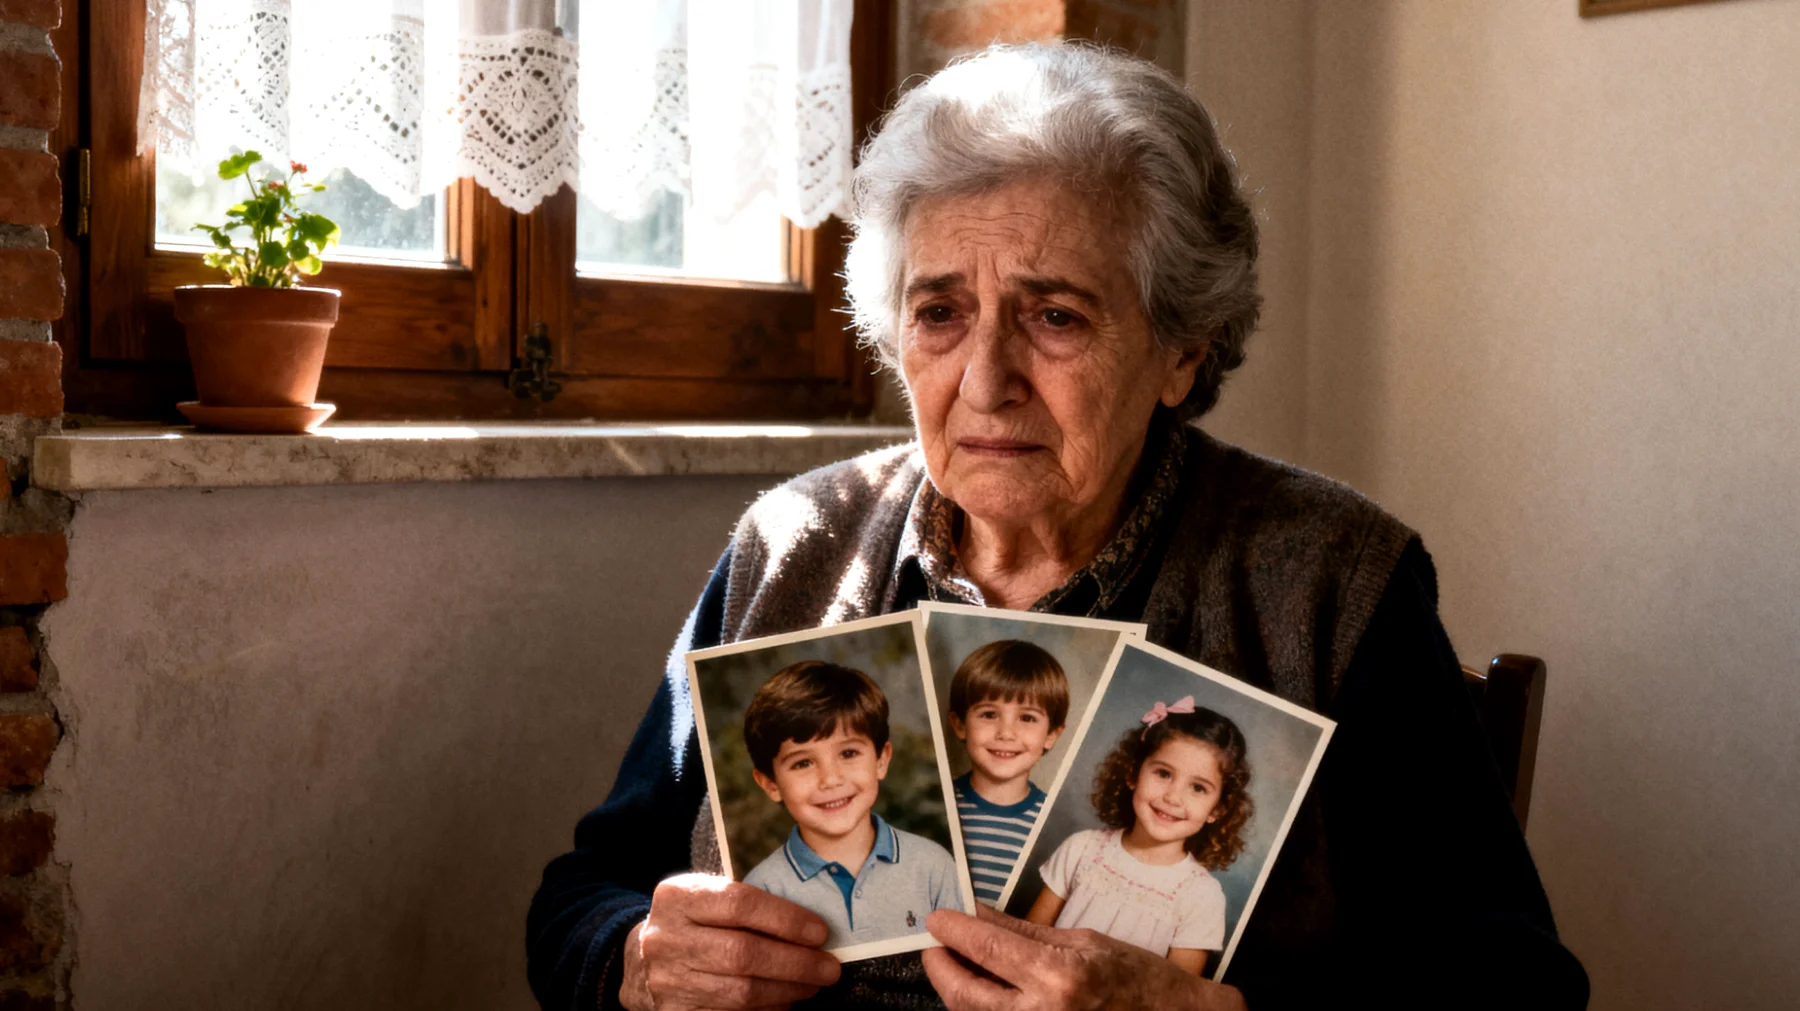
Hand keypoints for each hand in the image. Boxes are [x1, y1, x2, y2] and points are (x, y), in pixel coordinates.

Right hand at [620, 873, 841, 1010]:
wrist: (642, 960)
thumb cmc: (692, 923)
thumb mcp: (707, 899)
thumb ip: (748, 907)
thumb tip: (811, 931)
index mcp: (678, 897)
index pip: (740, 904)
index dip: (786, 919)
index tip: (820, 932)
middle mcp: (667, 938)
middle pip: (743, 954)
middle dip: (795, 963)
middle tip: (828, 967)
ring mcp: (668, 980)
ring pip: (741, 992)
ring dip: (787, 991)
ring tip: (812, 985)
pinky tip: (784, 1003)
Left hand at [922, 905, 1245, 1010]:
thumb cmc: (1134, 974)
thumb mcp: (1080, 939)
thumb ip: (1022, 931)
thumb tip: (978, 912)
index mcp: (1058, 974)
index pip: (987, 947)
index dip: (953, 930)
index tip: (936, 917)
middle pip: (966, 993)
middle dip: (941, 966)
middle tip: (935, 944)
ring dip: (957, 988)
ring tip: (955, 963)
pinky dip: (981, 1006)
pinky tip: (980, 987)